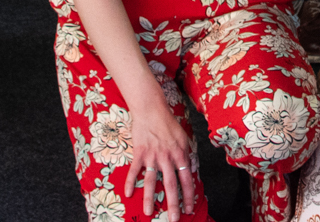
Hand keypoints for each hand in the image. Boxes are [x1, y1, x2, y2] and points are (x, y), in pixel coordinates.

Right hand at [126, 95, 195, 218]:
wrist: (152, 110)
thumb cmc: (168, 124)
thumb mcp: (184, 138)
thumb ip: (187, 155)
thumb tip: (192, 169)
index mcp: (180, 154)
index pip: (187, 179)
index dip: (188, 195)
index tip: (189, 209)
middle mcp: (167, 157)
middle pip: (171, 184)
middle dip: (173, 203)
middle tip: (174, 219)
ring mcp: (152, 156)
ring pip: (151, 181)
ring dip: (149, 198)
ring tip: (148, 213)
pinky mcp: (139, 153)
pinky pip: (134, 171)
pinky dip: (129, 182)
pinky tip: (127, 194)